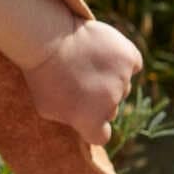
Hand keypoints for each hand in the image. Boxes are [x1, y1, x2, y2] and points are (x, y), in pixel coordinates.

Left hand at [23, 17, 143, 145]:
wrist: (44, 38)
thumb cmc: (41, 74)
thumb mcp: (46, 106)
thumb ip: (69, 120)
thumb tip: (84, 124)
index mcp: (90, 120)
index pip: (101, 136)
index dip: (92, 126)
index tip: (83, 113)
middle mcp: (111, 102)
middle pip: (111, 108)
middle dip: (97, 99)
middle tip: (77, 80)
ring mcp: (122, 78)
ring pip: (122, 86)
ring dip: (109, 78)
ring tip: (84, 62)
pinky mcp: (128, 56)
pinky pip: (132, 63)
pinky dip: (122, 60)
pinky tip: (103, 52)